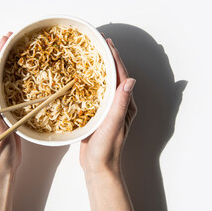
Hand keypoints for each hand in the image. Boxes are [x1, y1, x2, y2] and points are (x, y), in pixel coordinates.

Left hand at [0, 32, 20, 174]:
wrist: (2, 165)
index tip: (6, 39)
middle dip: (2, 54)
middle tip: (12, 38)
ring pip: (3, 78)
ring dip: (10, 63)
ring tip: (18, 49)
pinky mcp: (8, 112)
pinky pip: (11, 89)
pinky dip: (17, 77)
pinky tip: (25, 73)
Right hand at [80, 38, 136, 173]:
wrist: (99, 168)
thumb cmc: (107, 149)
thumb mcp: (114, 123)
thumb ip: (121, 103)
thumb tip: (130, 80)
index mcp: (126, 105)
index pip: (122, 76)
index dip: (115, 58)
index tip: (108, 43)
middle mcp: (119, 105)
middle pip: (114, 76)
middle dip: (109, 58)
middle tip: (100, 42)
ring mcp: (109, 110)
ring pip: (105, 83)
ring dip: (100, 68)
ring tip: (91, 54)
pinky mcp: (98, 116)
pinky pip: (95, 94)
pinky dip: (90, 83)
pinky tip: (81, 79)